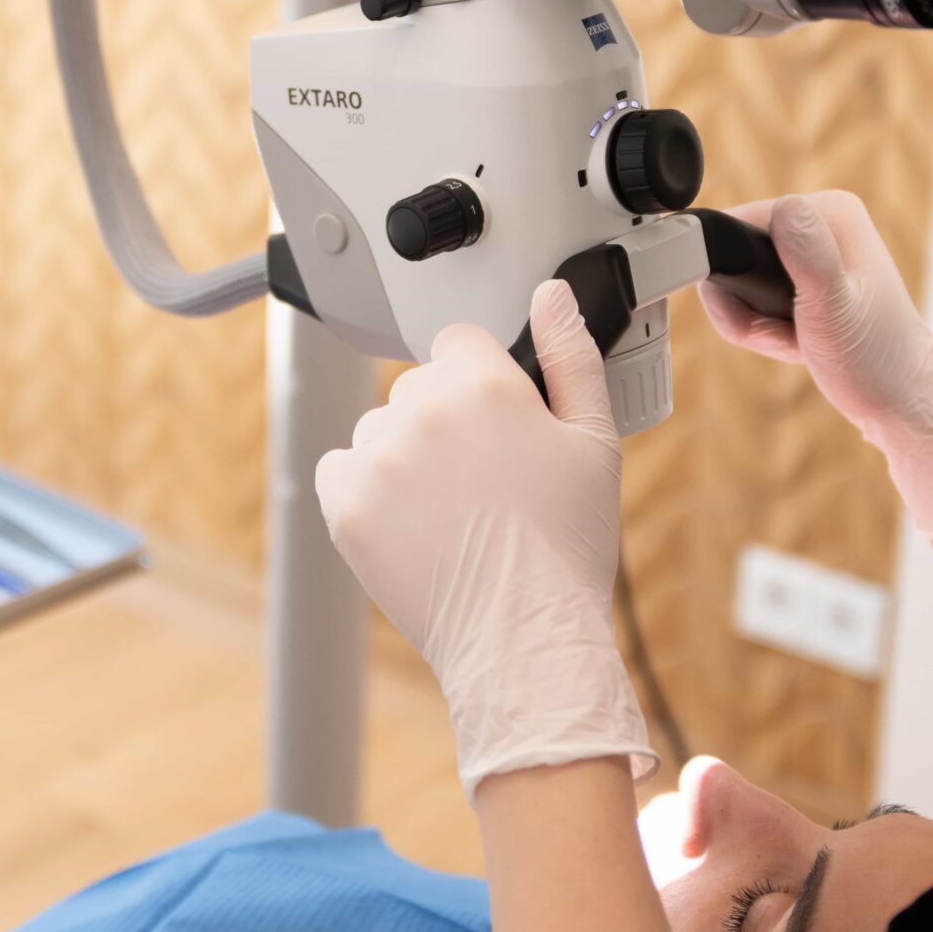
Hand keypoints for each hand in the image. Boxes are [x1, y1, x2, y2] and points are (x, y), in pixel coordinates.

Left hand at [316, 279, 651, 796]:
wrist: (522, 637)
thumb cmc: (565, 547)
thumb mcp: (595, 441)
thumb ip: (571, 355)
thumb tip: (552, 295)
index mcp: (480, 383)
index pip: (458, 343)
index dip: (484, 384)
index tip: (500, 427)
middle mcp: (419, 411)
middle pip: (418, 388)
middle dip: (445, 420)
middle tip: (486, 480)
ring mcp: (375, 458)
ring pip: (379, 430)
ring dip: (404, 456)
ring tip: (451, 511)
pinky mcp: (343, 504)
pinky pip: (337, 469)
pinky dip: (363, 490)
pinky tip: (409, 522)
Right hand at [697, 190, 932, 537]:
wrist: (900, 401)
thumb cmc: (874, 361)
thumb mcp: (833, 306)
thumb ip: (808, 254)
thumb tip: (784, 206)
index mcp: (831, 212)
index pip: (739, 222)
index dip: (738, 273)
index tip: (772, 313)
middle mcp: (822, 221)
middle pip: (736, 251)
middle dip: (746, 304)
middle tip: (786, 334)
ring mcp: (814, 250)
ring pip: (740, 279)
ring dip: (754, 321)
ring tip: (795, 341)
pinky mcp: (808, 276)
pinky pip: (754, 296)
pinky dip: (764, 327)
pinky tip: (796, 342)